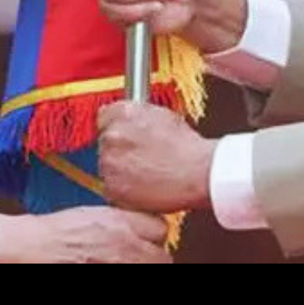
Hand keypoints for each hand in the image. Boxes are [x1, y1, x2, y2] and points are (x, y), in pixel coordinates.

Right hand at [0, 206, 170, 263]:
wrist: (29, 247)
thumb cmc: (53, 231)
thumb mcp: (90, 214)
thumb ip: (119, 221)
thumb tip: (140, 229)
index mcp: (118, 221)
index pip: (161, 229)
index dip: (155, 237)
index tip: (149, 242)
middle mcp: (121, 243)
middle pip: (162, 258)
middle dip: (154, 259)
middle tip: (142, 258)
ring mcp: (114, 262)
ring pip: (153, 266)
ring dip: (141, 265)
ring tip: (128, 262)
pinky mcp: (104, 270)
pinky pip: (130, 271)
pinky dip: (127, 268)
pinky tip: (109, 264)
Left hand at [97, 101, 214, 214]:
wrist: (198, 173)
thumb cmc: (188, 147)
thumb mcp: (163, 116)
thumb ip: (139, 114)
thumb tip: (130, 118)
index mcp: (125, 113)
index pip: (104, 116)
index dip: (116, 126)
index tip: (124, 136)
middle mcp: (113, 134)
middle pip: (106, 141)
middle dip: (120, 149)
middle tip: (141, 157)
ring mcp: (110, 162)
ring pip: (107, 165)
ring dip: (120, 170)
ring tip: (146, 174)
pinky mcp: (112, 188)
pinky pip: (111, 188)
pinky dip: (123, 191)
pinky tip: (143, 187)